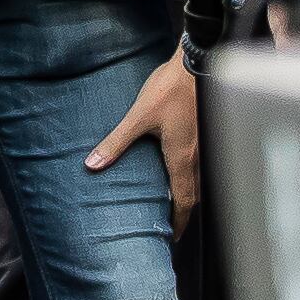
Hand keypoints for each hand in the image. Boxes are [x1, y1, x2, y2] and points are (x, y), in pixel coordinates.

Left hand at [87, 51, 200, 224]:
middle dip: (185, 212)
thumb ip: (116, 141)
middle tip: (173, 225)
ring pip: (201, 179)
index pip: (184, 201)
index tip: (172, 236)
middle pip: (195, 194)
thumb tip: (93, 163)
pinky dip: (194, 175)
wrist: (198, 63)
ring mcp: (205, 144)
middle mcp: (198, 156)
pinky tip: (182, 168)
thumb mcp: (138, 116)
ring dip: (191, 193)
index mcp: (182, 158)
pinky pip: (203, 163)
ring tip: (177, 202)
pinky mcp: (206, 131)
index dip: (178, 221)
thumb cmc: (170, 89)